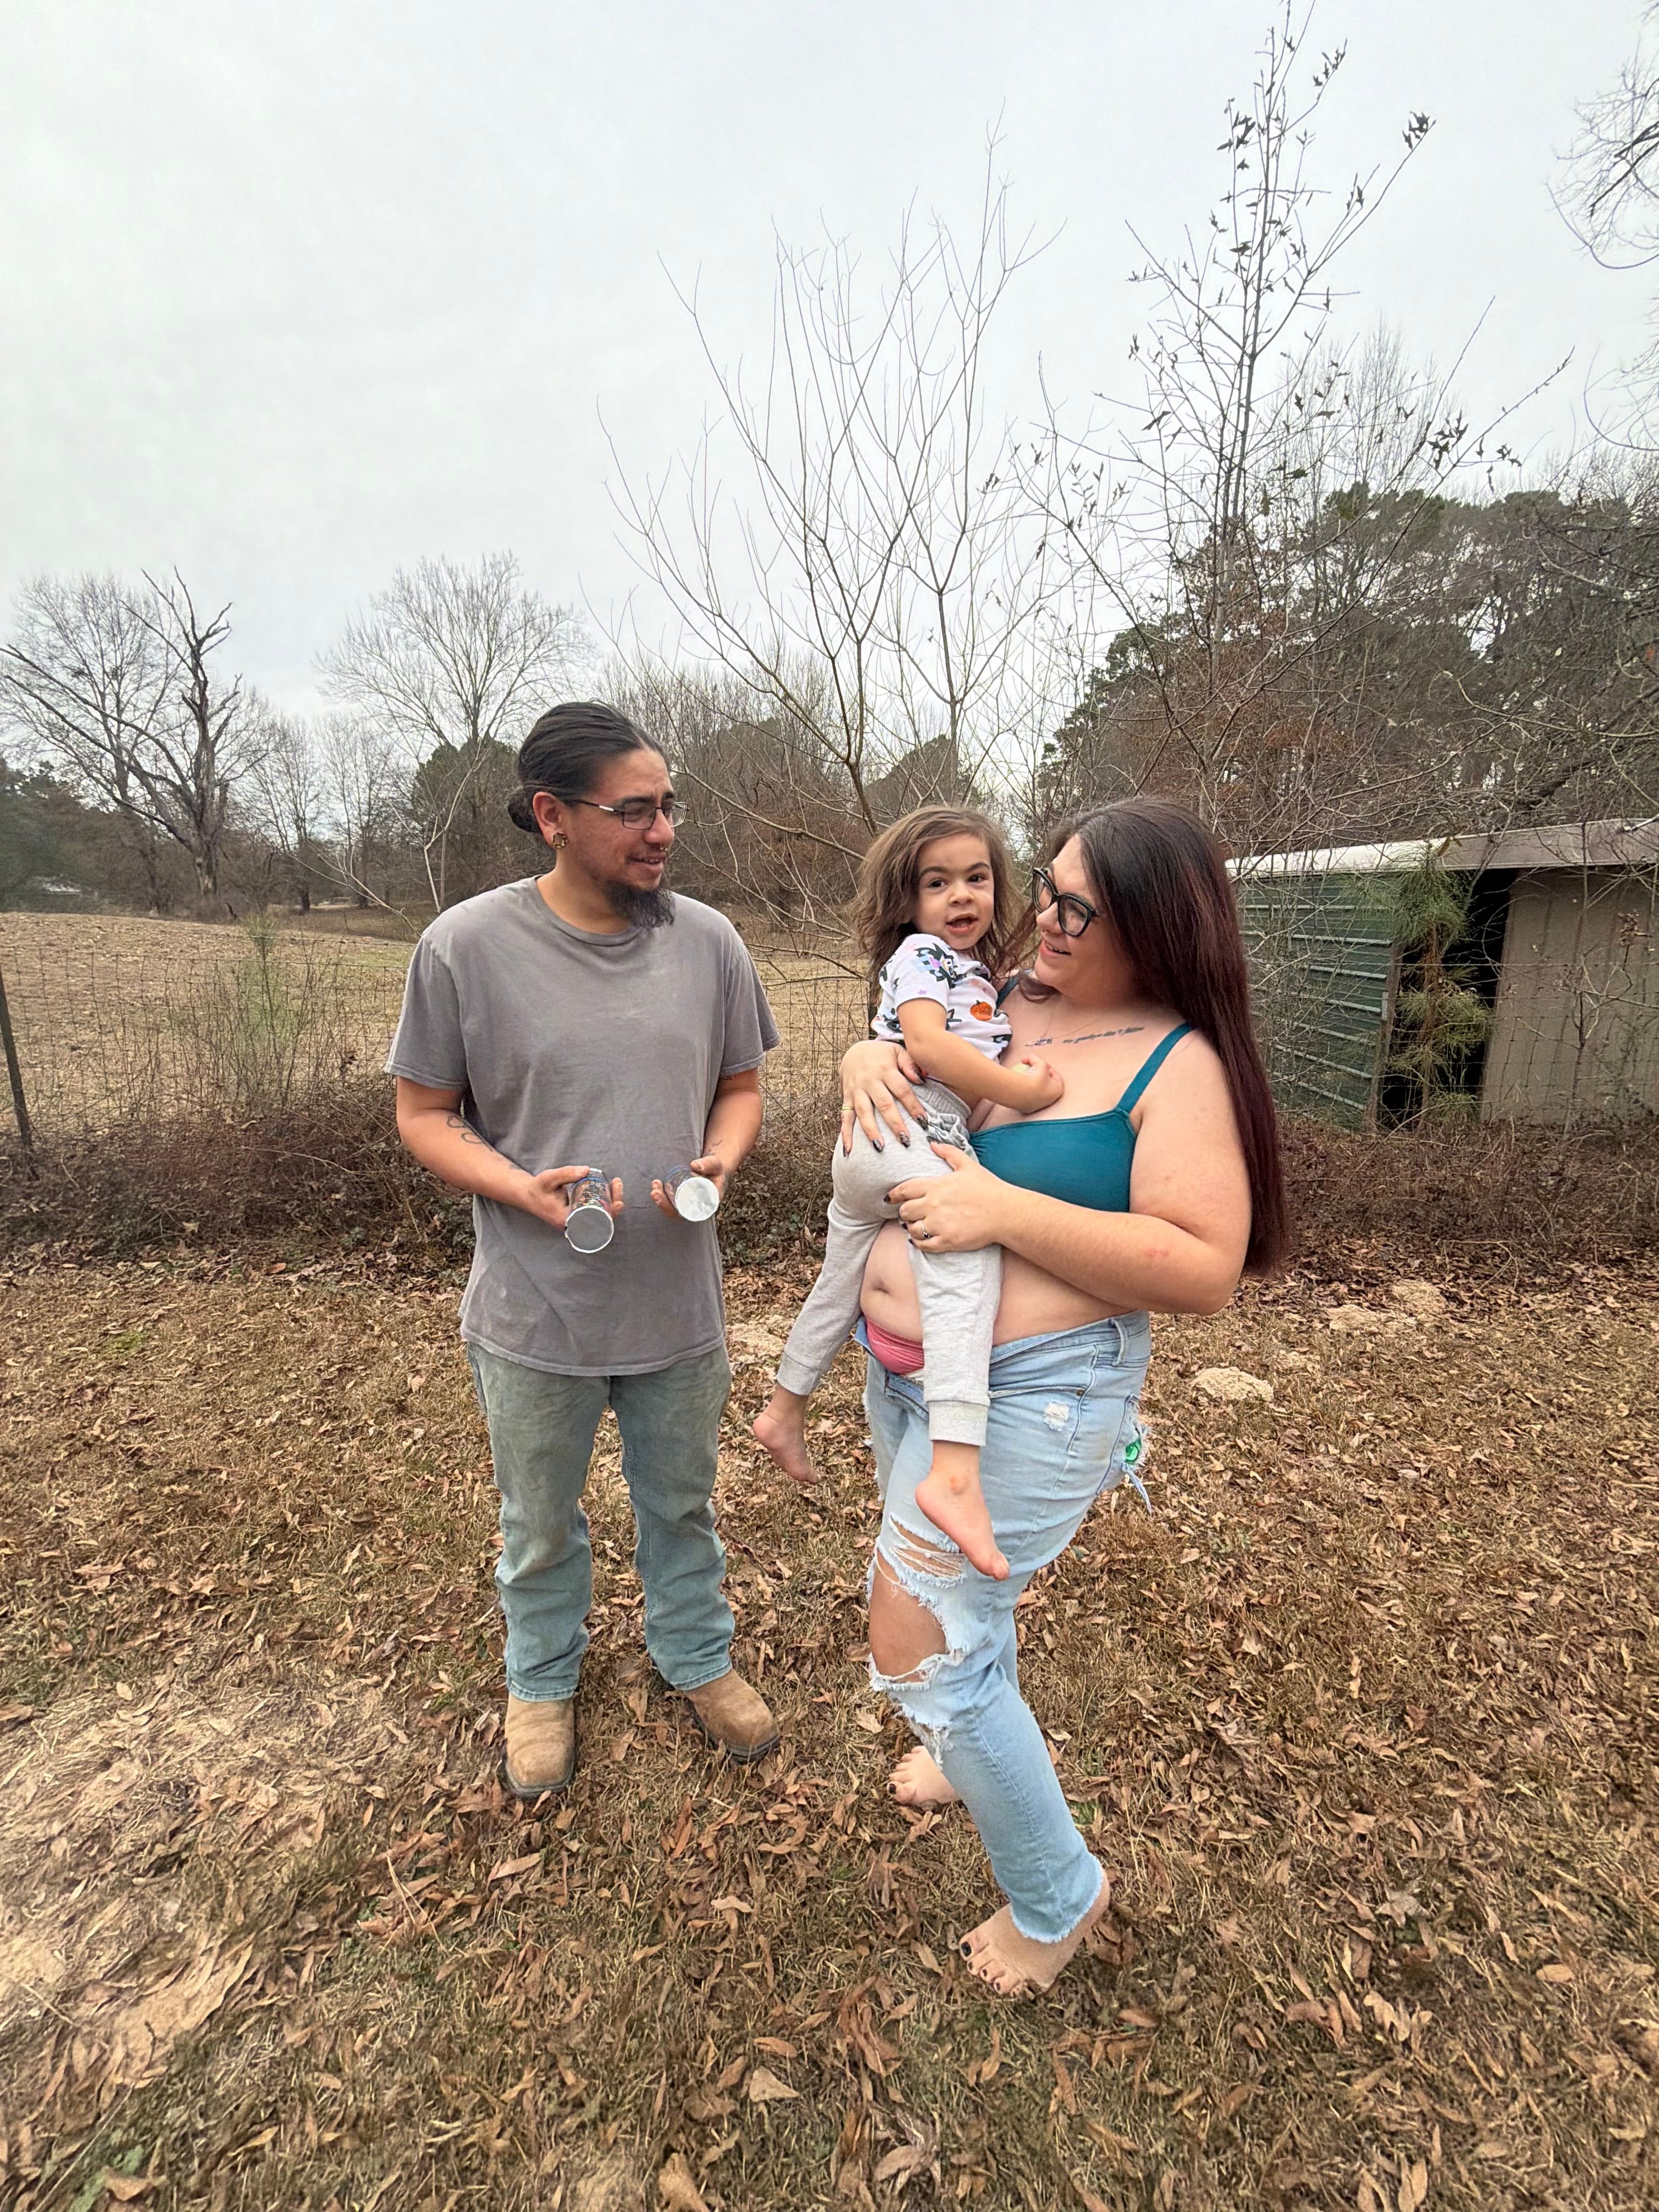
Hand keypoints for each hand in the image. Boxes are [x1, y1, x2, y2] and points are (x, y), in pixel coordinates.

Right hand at [518, 1165, 622, 1231]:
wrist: (528, 1195)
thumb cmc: (538, 1188)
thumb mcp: (549, 1178)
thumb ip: (566, 1174)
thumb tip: (587, 1170)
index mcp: (567, 1221)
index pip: (595, 1222)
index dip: (610, 1212)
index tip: (618, 1201)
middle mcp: (573, 1225)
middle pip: (602, 1219)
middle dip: (614, 1202)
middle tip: (617, 1183)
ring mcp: (576, 1222)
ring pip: (600, 1216)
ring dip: (611, 1201)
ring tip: (616, 1183)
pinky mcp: (577, 1216)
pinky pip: (595, 1213)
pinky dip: (605, 1203)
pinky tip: (611, 1191)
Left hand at [650, 1154, 726, 1217]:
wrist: (716, 1168)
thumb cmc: (716, 1169)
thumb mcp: (716, 1165)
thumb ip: (709, 1164)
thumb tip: (694, 1165)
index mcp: (707, 1206)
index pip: (689, 1214)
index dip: (675, 1211)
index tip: (666, 1202)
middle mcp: (697, 1208)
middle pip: (677, 1212)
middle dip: (664, 1204)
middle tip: (655, 1192)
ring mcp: (689, 1203)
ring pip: (672, 1207)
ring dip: (660, 1199)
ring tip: (655, 1184)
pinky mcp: (683, 1197)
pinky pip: (671, 1202)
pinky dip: (662, 1195)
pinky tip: (656, 1185)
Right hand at [839, 1039, 924, 1151]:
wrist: (853, 1051)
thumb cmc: (881, 1054)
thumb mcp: (897, 1052)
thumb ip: (910, 1064)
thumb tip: (921, 1079)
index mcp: (885, 1070)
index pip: (902, 1090)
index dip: (913, 1106)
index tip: (923, 1121)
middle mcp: (870, 1081)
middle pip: (883, 1104)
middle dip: (894, 1123)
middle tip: (905, 1140)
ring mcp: (856, 1091)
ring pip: (863, 1112)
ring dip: (871, 1131)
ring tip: (880, 1147)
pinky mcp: (846, 1098)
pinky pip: (845, 1117)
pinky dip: (845, 1134)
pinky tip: (849, 1150)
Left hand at [887, 1144, 1007, 1252]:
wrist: (1006, 1212)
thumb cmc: (988, 1188)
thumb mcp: (968, 1165)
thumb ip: (948, 1152)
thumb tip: (932, 1143)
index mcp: (936, 1185)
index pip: (904, 1190)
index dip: (894, 1195)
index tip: (890, 1198)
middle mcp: (933, 1205)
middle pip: (904, 1211)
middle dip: (904, 1212)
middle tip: (909, 1213)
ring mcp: (939, 1224)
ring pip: (911, 1229)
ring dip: (912, 1228)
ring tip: (917, 1226)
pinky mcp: (947, 1241)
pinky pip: (923, 1245)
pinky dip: (919, 1242)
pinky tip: (922, 1239)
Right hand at [1001, 1053, 1063, 1112]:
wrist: (1021, 1093)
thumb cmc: (1035, 1078)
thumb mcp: (1039, 1063)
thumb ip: (1036, 1058)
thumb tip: (1030, 1056)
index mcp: (1058, 1090)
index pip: (1055, 1076)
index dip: (1047, 1067)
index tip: (1039, 1063)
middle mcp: (1050, 1100)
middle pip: (1046, 1084)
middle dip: (1038, 1075)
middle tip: (1030, 1068)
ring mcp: (1039, 1105)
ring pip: (1035, 1091)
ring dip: (1030, 1082)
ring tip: (1022, 1074)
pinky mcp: (1027, 1108)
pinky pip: (1026, 1096)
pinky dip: (1022, 1089)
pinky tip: (1016, 1083)